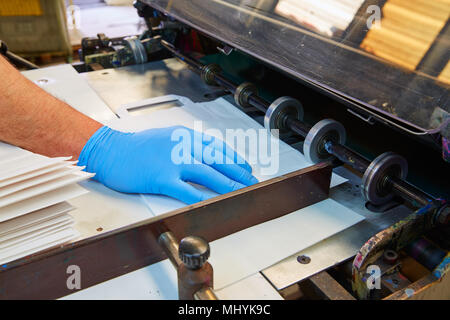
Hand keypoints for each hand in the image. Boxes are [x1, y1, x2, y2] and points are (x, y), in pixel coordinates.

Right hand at [78, 126, 257, 203]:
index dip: (234, 159)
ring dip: (227, 183)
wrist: (111, 150)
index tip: (245, 168)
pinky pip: (185, 189)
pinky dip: (201, 196)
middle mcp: (182, 146)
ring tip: (241, 191)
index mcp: (185, 136)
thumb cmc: (138, 147)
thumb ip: (186, 146)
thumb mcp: (167, 138)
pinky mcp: (161, 178)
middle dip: (237, 171)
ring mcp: (172, 161)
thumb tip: (206, 157)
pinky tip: (213, 201)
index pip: (217, 147)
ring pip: (207, 173)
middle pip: (217, 159)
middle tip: (252, 181)